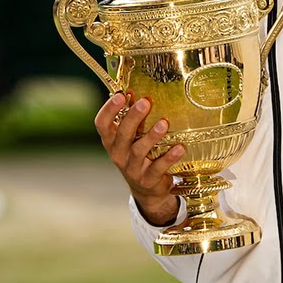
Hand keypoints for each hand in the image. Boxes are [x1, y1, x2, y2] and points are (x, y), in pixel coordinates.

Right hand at [94, 91, 184, 224]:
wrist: (146, 190)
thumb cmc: (138, 155)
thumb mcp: (132, 137)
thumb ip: (134, 118)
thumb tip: (136, 91)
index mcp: (111, 141)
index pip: (102, 124)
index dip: (109, 109)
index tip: (121, 95)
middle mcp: (118, 154)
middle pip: (122, 134)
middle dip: (133, 117)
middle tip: (145, 102)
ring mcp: (132, 168)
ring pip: (139, 150)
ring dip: (152, 136)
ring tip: (163, 123)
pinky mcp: (148, 180)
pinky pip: (158, 168)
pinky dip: (169, 157)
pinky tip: (179, 147)